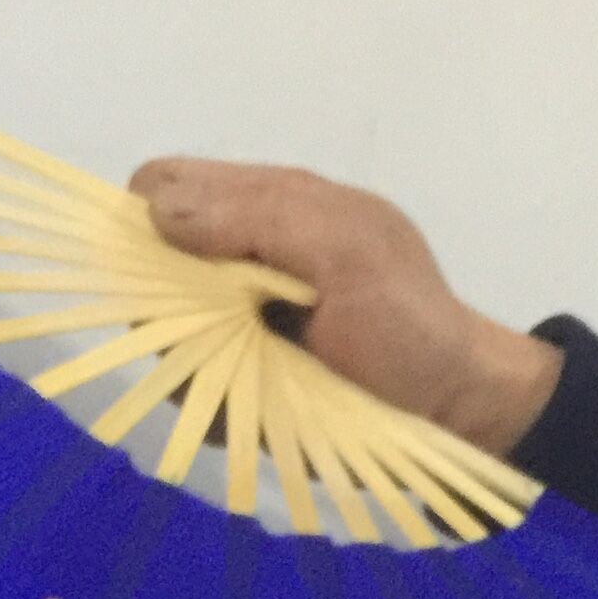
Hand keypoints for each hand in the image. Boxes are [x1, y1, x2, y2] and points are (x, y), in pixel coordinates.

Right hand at [128, 157, 562, 455]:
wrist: (451, 413)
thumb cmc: (408, 324)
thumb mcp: (346, 251)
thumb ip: (257, 217)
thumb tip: (152, 208)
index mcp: (265, 205)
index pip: (162, 186)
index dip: (146, 217)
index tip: (173, 266)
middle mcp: (237, 259)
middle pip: (147, 266)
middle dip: (169, 304)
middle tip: (229, 330)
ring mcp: (232, 325)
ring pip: (161, 336)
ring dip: (196, 363)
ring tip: (262, 375)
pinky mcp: (236, 384)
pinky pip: (191, 394)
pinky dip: (216, 408)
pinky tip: (265, 407)